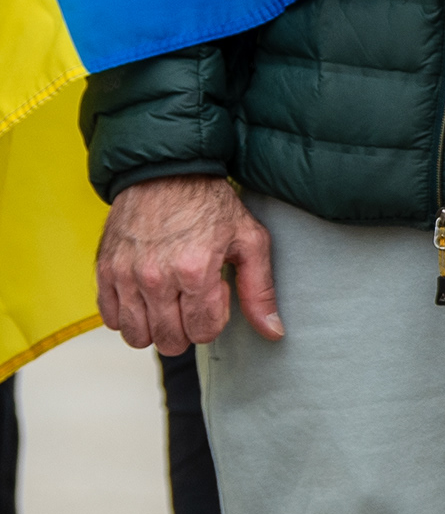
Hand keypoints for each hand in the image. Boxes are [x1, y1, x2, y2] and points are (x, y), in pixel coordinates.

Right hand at [96, 174, 281, 351]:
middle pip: (169, 341)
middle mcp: (155, 277)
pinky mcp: (103, 269)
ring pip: (137, 336)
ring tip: (169, 301)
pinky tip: (145, 297)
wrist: (166, 172)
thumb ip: (260, 291)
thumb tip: (273, 332)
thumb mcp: (250, 241)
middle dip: (186, 329)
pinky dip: (128, 316)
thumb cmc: (211, 205)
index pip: (202, 332)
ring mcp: (124, 275)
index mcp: (195, 271)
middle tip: (192, 300)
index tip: (215, 293)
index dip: (213, 319)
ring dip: (156, 328)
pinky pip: (111, 318)